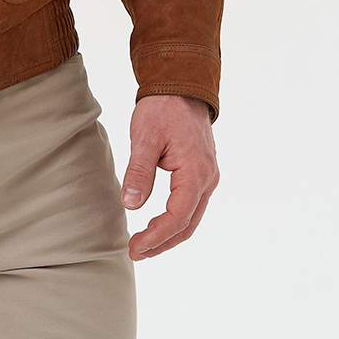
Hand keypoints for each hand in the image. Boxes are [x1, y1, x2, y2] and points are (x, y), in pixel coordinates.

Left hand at [121, 94, 218, 260]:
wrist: (181, 86)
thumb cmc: (162, 108)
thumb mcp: (144, 137)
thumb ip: (139, 171)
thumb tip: (131, 205)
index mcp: (195, 172)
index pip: (177, 217)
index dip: (156, 237)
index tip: (135, 247)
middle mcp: (207, 179)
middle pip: (187, 225)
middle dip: (162, 243)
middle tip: (135, 252)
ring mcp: (207, 177)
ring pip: (191, 218)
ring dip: (169, 235)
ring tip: (143, 245)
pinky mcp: (202, 173)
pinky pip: (191, 206)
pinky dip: (175, 221)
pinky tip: (157, 225)